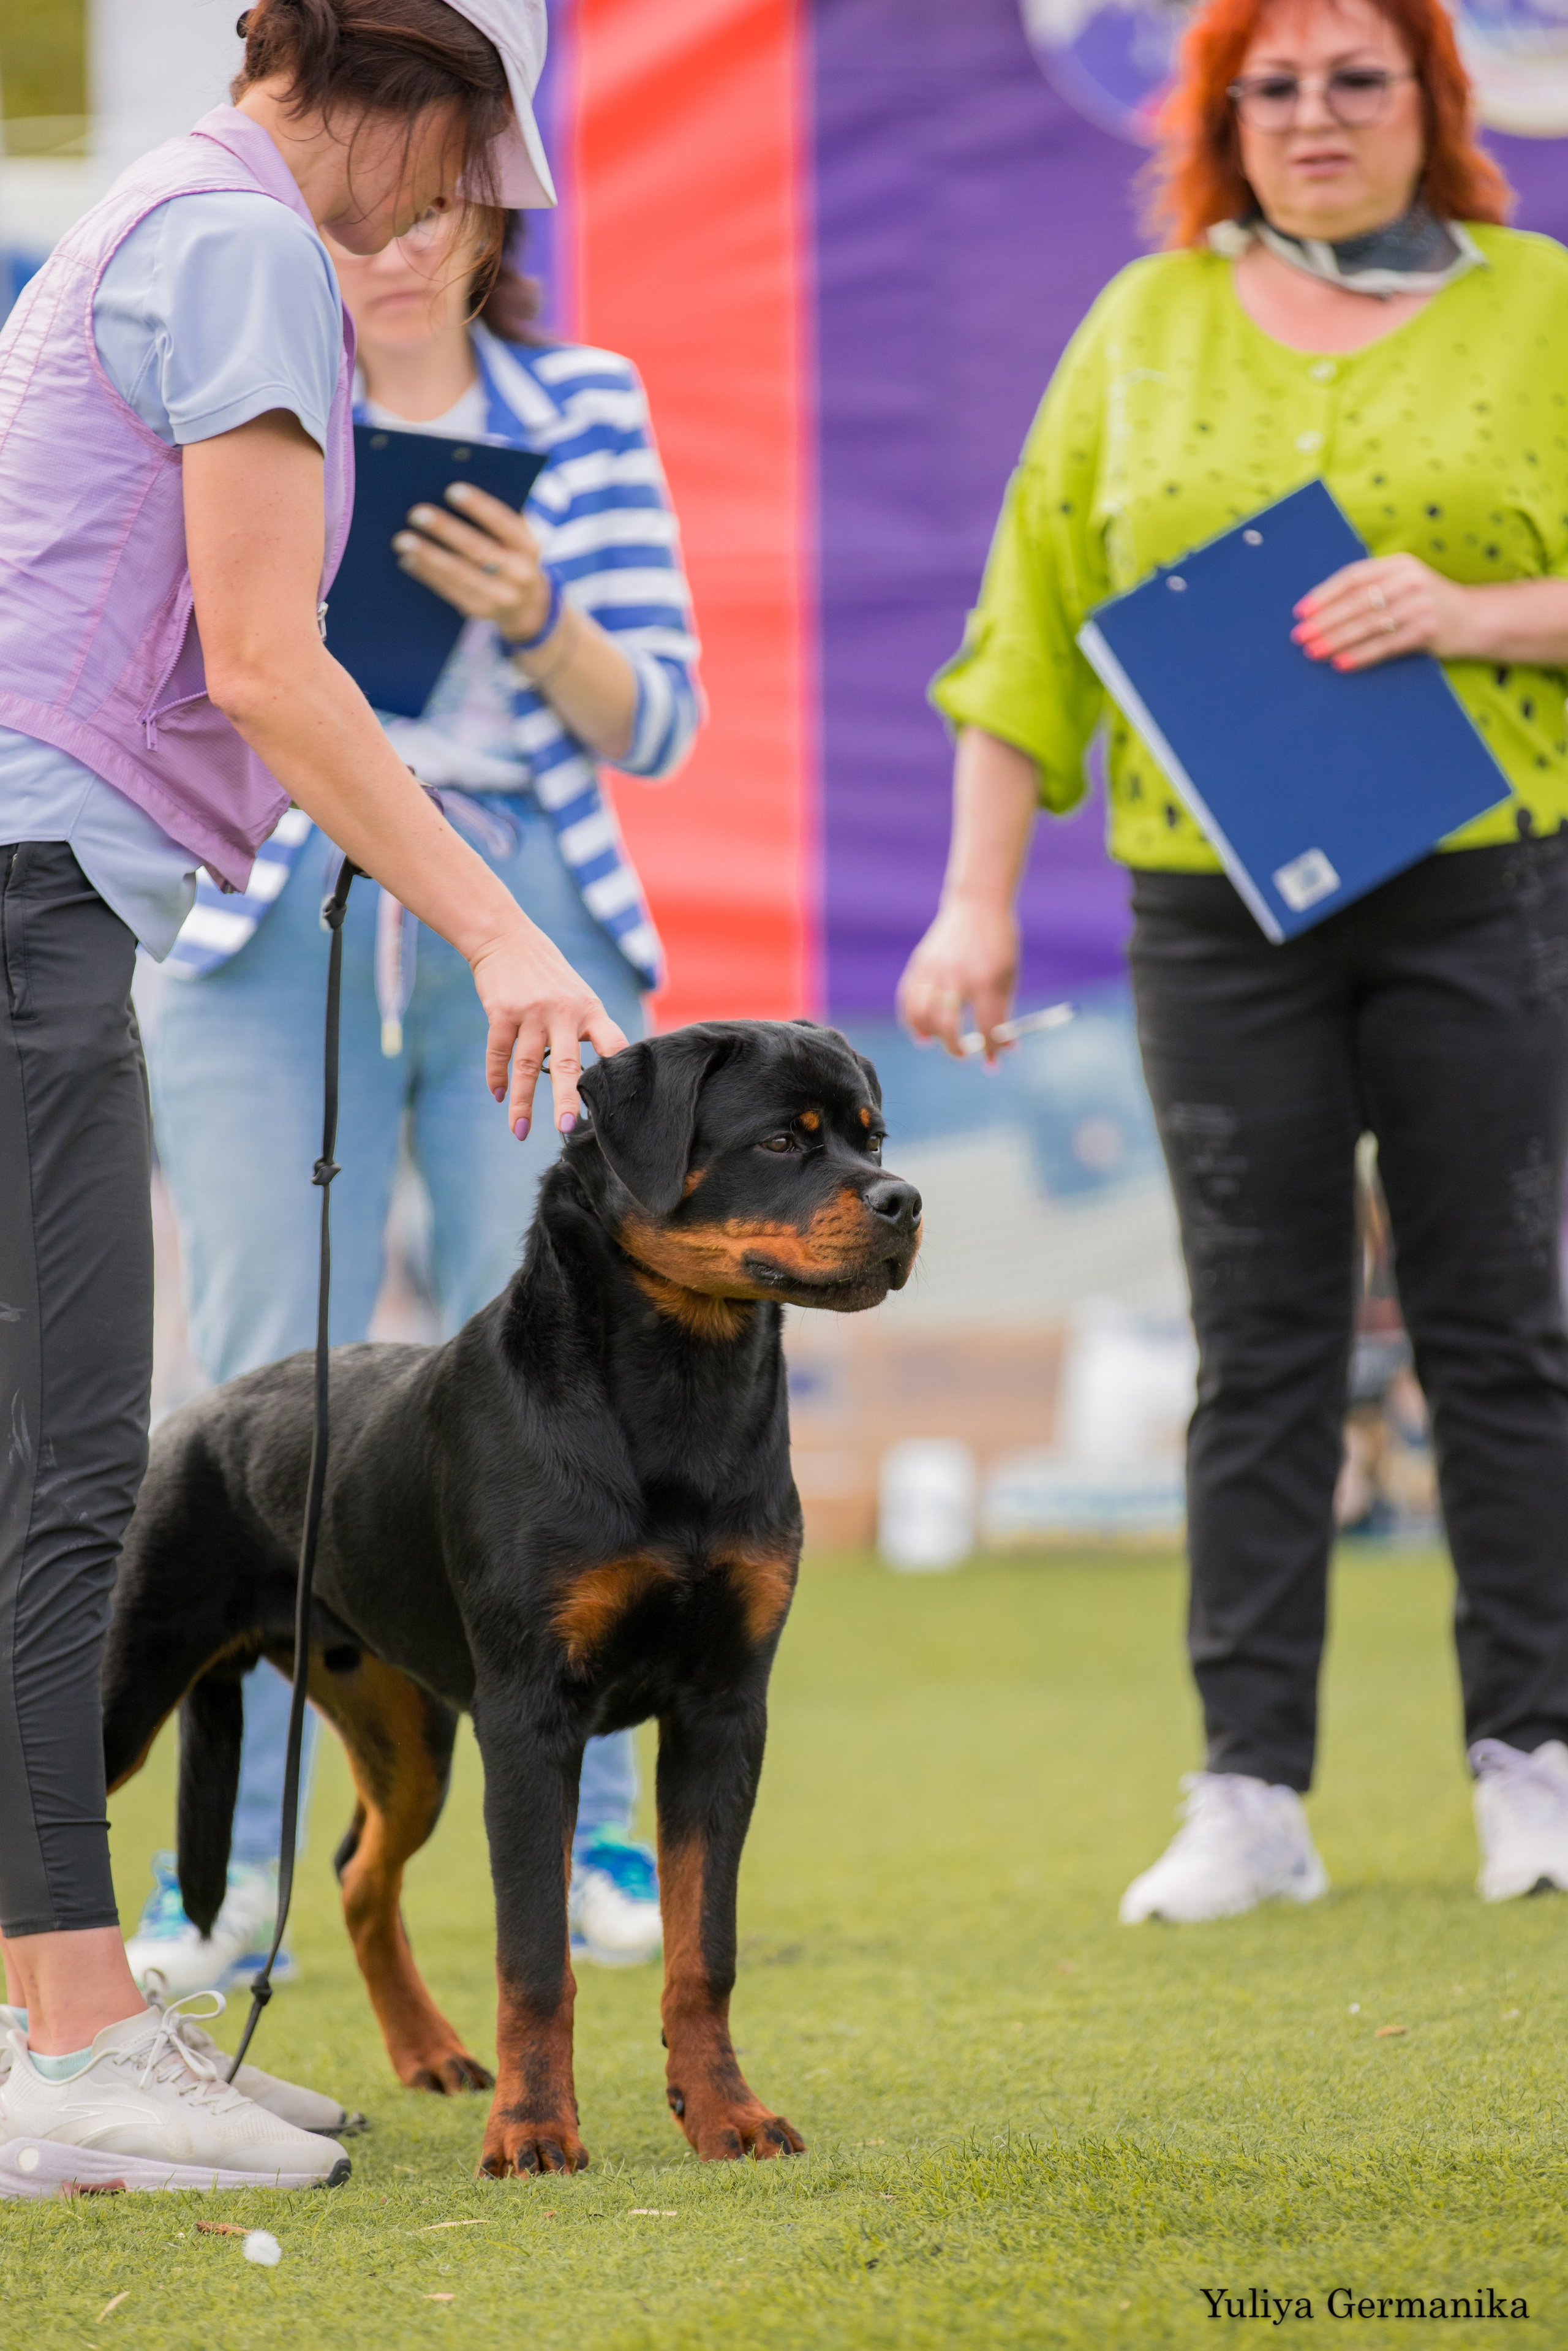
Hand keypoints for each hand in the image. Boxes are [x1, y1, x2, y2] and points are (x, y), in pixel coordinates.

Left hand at [394, 481, 555, 645]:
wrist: (527, 606)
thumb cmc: (511, 555)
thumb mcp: (514, 538)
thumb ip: (494, 519)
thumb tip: (449, 492)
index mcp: (528, 547)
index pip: (504, 523)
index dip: (479, 507)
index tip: (451, 490)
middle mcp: (518, 574)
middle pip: (479, 550)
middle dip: (446, 530)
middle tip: (416, 514)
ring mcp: (500, 597)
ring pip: (460, 574)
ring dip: (428, 556)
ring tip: (402, 540)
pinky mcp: (479, 611)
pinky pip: (449, 591)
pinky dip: (427, 574)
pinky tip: (408, 561)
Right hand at [468, 916, 628, 1138]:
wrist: (508, 939)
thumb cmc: (550, 975)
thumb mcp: (580, 996)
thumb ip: (591, 1030)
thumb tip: (604, 1074)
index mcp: (590, 1010)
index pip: (613, 1044)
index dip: (619, 1071)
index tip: (620, 1102)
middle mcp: (564, 1012)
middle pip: (567, 1063)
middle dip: (567, 1098)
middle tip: (567, 1127)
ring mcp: (531, 1012)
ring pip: (527, 1066)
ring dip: (521, 1103)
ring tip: (519, 1132)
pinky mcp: (501, 1011)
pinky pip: (498, 1052)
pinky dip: (497, 1077)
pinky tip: (498, 1095)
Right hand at [897, 897, 1019, 1062]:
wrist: (977, 905)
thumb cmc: (998, 943)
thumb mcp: (1008, 975)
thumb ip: (1002, 1011)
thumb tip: (1006, 1048)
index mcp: (986, 979)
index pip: (987, 1027)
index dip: (991, 1050)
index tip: (993, 1064)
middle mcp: (957, 976)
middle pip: (948, 1026)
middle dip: (956, 1049)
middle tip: (964, 1054)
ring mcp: (934, 969)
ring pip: (922, 1015)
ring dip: (930, 1035)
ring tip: (937, 1041)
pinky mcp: (919, 964)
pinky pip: (908, 999)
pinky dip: (912, 1019)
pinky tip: (921, 1028)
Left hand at [1292, 554, 1481, 670]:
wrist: (1475, 618)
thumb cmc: (1427, 603)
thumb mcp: (1404, 584)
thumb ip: (1373, 587)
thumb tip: (1322, 610)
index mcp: (1399, 564)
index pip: (1354, 577)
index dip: (1325, 594)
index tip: (1301, 612)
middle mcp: (1410, 580)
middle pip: (1358, 602)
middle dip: (1325, 620)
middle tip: (1300, 636)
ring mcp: (1420, 605)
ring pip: (1369, 624)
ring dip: (1337, 639)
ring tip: (1313, 652)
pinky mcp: (1427, 630)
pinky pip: (1386, 645)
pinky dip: (1361, 655)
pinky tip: (1341, 663)